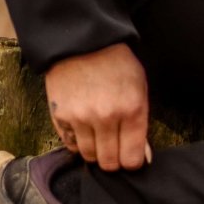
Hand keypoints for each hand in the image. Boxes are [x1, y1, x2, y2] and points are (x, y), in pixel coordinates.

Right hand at [45, 42, 149, 171]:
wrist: (84, 40)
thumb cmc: (117, 62)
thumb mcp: (139, 86)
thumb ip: (141, 123)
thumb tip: (142, 157)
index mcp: (131, 108)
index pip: (131, 159)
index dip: (131, 160)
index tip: (130, 154)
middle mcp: (106, 117)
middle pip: (109, 163)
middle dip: (113, 159)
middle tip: (114, 144)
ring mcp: (81, 118)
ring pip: (89, 156)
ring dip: (95, 150)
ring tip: (98, 132)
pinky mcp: (61, 116)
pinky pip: (70, 145)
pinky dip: (77, 141)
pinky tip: (83, 125)